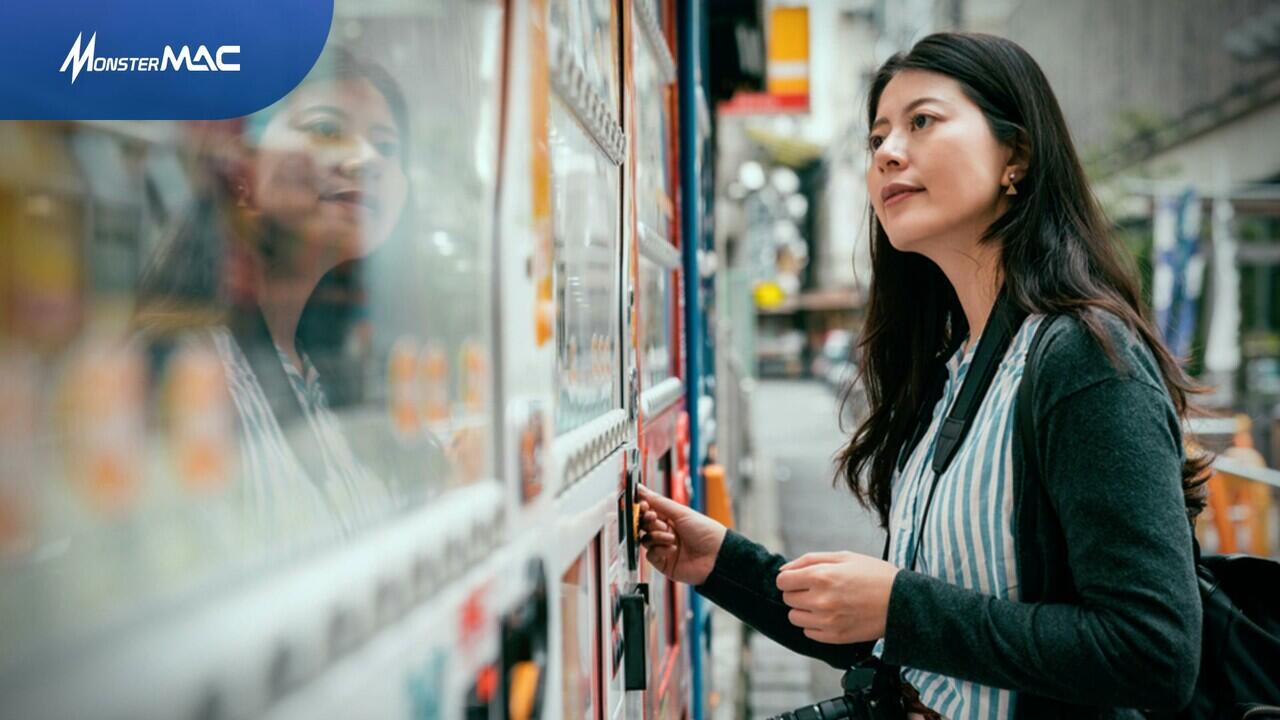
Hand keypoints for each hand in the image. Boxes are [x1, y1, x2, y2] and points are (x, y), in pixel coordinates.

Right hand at [636, 484, 726, 585]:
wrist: (716, 555)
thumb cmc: (705, 531)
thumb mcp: (681, 512)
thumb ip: (658, 501)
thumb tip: (640, 489)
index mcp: (670, 519)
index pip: (649, 511)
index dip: (644, 508)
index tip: (642, 505)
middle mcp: (666, 533)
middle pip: (645, 525)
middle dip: (648, 521)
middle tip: (653, 518)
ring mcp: (664, 548)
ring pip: (646, 540)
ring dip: (656, 536)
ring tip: (671, 538)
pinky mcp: (663, 563)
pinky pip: (650, 555)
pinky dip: (658, 550)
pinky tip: (671, 549)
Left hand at [776, 551, 899, 643]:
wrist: (902, 602)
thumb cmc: (874, 575)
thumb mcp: (843, 556)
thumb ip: (809, 560)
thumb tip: (783, 571)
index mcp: (821, 576)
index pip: (782, 581)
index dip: (790, 578)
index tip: (801, 579)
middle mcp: (820, 600)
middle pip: (787, 599)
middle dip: (798, 592)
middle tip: (819, 589)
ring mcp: (827, 621)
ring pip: (795, 617)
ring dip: (805, 610)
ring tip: (825, 603)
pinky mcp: (834, 637)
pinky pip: (809, 632)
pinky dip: (815, 625)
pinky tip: (832, 616)